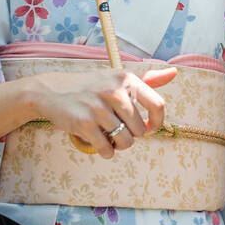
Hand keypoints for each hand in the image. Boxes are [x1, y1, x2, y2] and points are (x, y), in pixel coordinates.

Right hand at [27, 67, 176, 158]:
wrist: (50, 90)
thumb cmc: (90, 86)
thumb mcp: (117, 77)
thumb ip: (147, 79)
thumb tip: (174, 73)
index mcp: (127, 79)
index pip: (158, 105)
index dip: (157, 123)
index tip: (148, 129)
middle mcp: (115, 92)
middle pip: (140, 130)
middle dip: (131, 135)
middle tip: (117, 129)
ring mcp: (99, 108)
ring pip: (126, 142)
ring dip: (118, 145)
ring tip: (108, 135)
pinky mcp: (84, 123)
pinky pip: (107, 149)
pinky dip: (105, 151)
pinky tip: (98, 143)